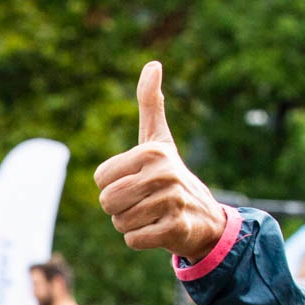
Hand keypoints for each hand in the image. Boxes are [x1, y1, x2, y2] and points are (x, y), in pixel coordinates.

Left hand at [94, 61, 225, 262]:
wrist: (204, 216)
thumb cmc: (170, 175)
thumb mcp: (158, 138)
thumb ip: (151, 103)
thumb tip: (154, 64)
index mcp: (150, 152)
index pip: (100, 180)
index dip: (112, 185)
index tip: (136, 181)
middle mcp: (162, 174)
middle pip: (107, 202)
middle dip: (118, 208)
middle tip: (142, 201)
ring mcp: (171, 202)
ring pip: (119, 223)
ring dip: (130, 224)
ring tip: (152, 214)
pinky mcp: (174, 228)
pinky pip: (133, 240)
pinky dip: (141, 239)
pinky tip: (159, 229)